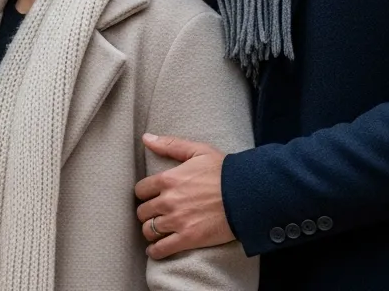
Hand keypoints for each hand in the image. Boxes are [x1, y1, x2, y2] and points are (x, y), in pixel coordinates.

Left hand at [135, 134, 234, 259]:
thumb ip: (170, 145)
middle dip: (147, 213)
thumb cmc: (224, 171)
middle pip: (143, 211)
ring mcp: (177, 220)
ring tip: (156, 231)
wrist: (247, 195)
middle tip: (155, 214)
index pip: (141, 190)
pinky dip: (156, 251)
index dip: (144, 194)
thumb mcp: (198, 151)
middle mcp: (168, 200)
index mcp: (168, 179)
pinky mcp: (188, 238)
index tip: (150, 197)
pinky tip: (156, 250)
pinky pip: (162, 248)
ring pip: (149, 230)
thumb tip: (146, 138)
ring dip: (151, 231)